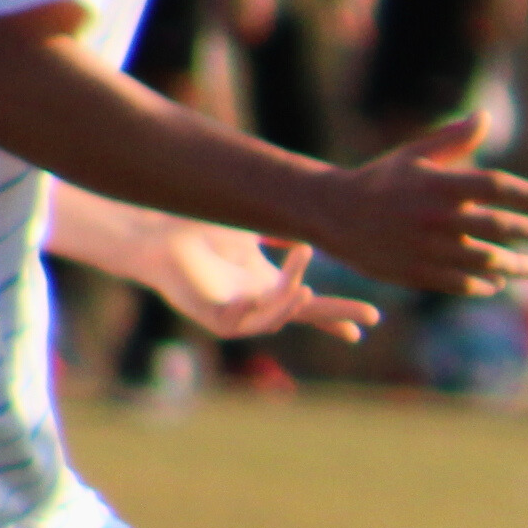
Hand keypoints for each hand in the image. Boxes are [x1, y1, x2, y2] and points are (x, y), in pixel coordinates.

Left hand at [154, 225, 377, 346]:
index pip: (311, 302)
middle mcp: (258, 303)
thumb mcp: (250, 225)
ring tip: (307, 292)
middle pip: (305, 315)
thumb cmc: (197, 231)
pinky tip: (252, 299)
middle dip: (337, 316)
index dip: (338, 313)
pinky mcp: (213, 319)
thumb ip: (280, 221)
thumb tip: (314, 203)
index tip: (370, 322)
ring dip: (291, 307)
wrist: (156, 239)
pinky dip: (252, 313)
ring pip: (274, 319)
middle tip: (371, 317)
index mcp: (269, 285)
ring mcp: (237, 314)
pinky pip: (239, 323)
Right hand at [308, 117, 527, 300]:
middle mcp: (436, 216)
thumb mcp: (414, 155)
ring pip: (486, 260)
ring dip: (517, 266)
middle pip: (500, 227)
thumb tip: (486, 116)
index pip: (497, 187)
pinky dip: (484, 284)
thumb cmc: (381, 180)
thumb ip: (453, 139)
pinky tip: (498, 282)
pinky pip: (460, 282)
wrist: (331, 212)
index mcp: (438, 184)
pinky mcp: (414, 272)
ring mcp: (426, 247)